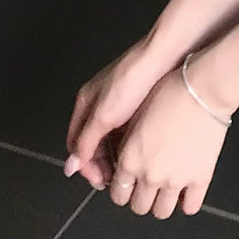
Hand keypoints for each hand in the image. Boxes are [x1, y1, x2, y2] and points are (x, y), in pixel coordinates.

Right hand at [64, 35, 179, 189]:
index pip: (76, 143)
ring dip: (117, 157)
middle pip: (94, 143)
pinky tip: (141, 156)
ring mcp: (122, 103)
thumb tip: (71, 166)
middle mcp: (101, 103)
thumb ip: (86, 141)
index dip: (84, 165)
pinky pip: (129, 132)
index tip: (99, 180)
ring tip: (129, 173)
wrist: (168, 56)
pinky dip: (131, 146)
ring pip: (113, 139)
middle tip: (116, 182)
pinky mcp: (140, 103)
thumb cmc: (134, 79)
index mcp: (86, 103)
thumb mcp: (105, 115)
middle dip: (102, 164)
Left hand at [92, 67, 229, 218]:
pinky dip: (186, 202)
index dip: (123, 190)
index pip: (118, 194)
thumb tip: (124, 158)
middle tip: (149, 184)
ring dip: (162, 202)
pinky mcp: (200, 179)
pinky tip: (187, 189)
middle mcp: (150, 175)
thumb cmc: (169, 93)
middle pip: (138, 207)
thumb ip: (124, 145)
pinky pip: (190, 207)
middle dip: (141, 197)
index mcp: (129, 160)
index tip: (129, 185)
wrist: (201, 89)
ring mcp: (176, 180)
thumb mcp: (134, 117)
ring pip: (161, 212)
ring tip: (168, 187)